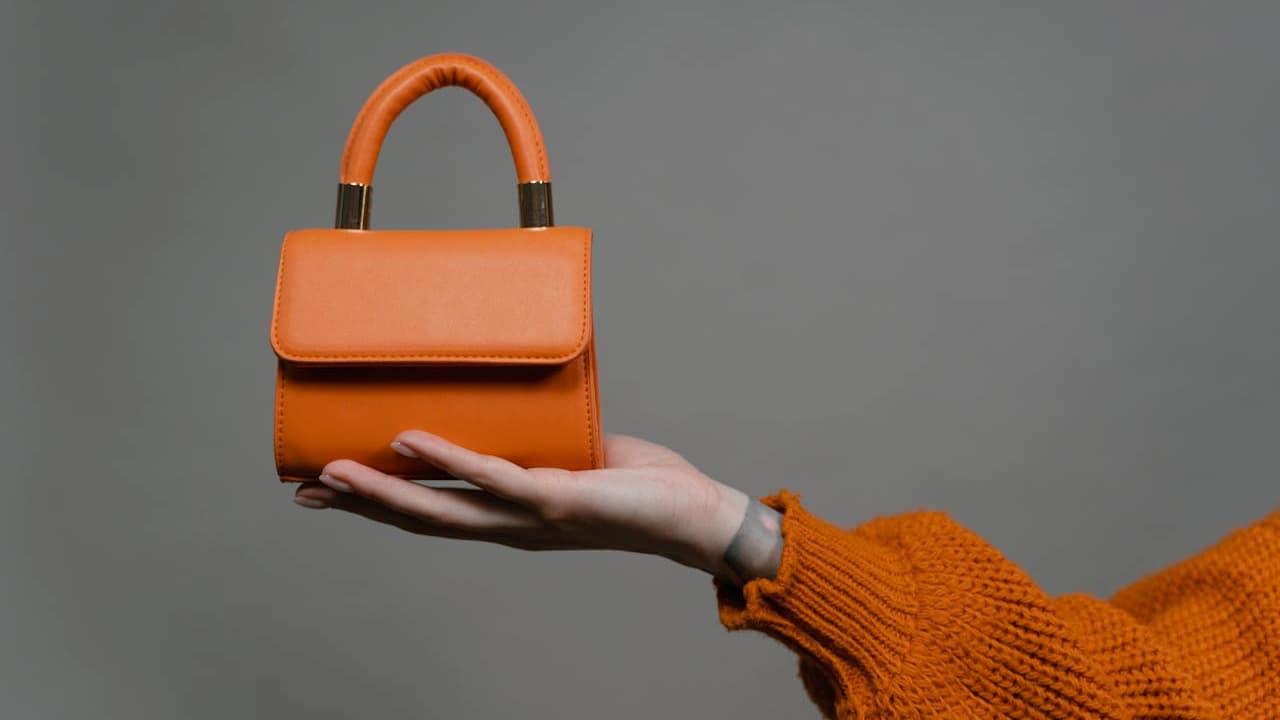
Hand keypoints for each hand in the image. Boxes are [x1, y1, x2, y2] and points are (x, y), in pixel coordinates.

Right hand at [292, 430, 781, 582]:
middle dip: (358, 505)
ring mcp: (528, 516)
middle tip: (301, 490)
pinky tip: (408, 439)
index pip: (429, 511)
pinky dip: (448, 459)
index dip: (375, 503)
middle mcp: (508, 524)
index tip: (325, 487)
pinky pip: (492, 477)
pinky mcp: (556, 500)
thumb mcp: (568, 455)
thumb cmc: (634, 483)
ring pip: (440, 507)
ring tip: (330, 472)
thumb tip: (509, 387)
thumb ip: (532, 434)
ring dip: (382, 489)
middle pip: (418, 518)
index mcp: (506, 515)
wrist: (691, 513)